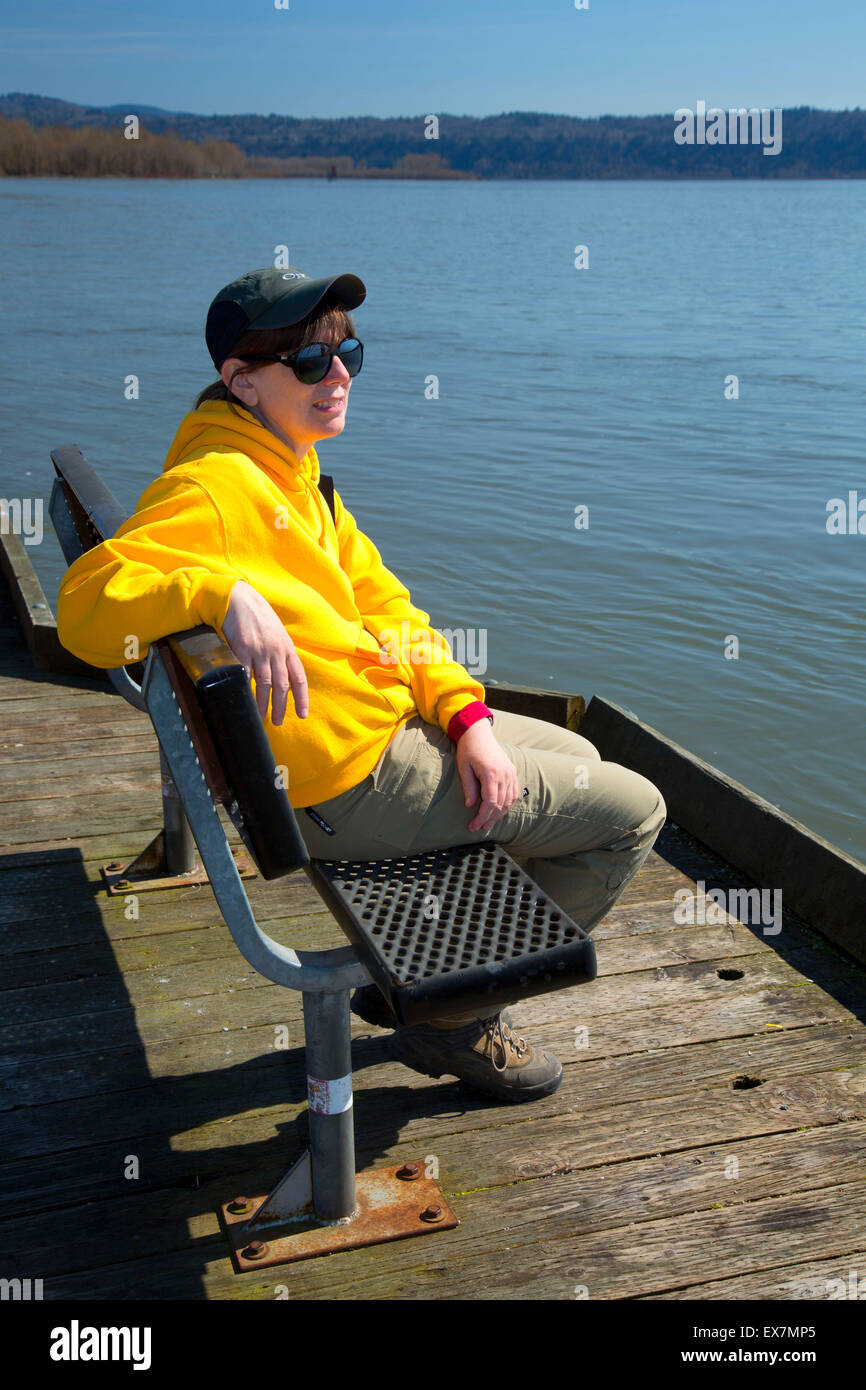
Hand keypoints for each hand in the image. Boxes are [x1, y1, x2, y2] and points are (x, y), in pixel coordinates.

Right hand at [221, 580, 308, 725]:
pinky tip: (245, 699)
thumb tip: (285, 676)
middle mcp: (276, 651)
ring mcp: (259, 651)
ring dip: (263, 703)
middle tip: (277, 721)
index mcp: (288, 648)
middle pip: (281, 685)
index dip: (301, 698)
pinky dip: (246, 689)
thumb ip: (282, 654)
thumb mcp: (278, 634)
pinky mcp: (242, 650)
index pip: (299, 678)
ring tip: (261, 715)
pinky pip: (245, 675)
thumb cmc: (260, 618)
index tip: (301, 714)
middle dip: (280, 706)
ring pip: (264, 684)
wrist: (240, 600)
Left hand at [456, 720, 519, 831]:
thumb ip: (469, 787)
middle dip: (489, 819)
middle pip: (500, 804)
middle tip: (478, 827)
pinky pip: (513, 793)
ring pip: (509, 801)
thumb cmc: (468, 750)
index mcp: (491, 773)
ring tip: (488, 823)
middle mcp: (504, 774)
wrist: (478, 733)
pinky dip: (507, 804)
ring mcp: (510, 773)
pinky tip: (499, 811)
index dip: (482, 817)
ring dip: (499, 814)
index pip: (490, 803)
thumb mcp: (464, 768)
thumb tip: (470, 806)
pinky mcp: (512, 771)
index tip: (473, 825)